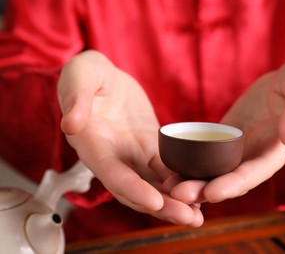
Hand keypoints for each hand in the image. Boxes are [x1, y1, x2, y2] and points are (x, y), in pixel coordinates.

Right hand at [57, 50, 202, 225]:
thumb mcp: (79, 77)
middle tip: (190, 219)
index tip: (155, 203)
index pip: (113, 174)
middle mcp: (114, 158)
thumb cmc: (87, 75)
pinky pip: (168, 168)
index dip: (132, 190)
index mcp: (93, 145)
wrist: (105, 77)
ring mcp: (134, 154)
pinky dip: (182, 180)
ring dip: (176, 201)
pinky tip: (201, 189)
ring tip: (199, 216)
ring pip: (155, 184)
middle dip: (163, 207)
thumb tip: (71, 124)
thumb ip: (76, 100)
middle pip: (138, 190)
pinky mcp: (151, 146)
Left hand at [167, 57, 284, 203]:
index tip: (213, 193)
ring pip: (215, 171)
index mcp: (277, 151)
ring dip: (194, 182)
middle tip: (178, 194)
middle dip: (205, 190)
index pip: (255, 173)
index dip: (235, 184)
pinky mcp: (226, 138)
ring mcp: (239, 149)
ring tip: (168, 188)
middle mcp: (256, 156)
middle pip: (230, 179)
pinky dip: (191, 164)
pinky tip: (170, 168)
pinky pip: (208, 154)